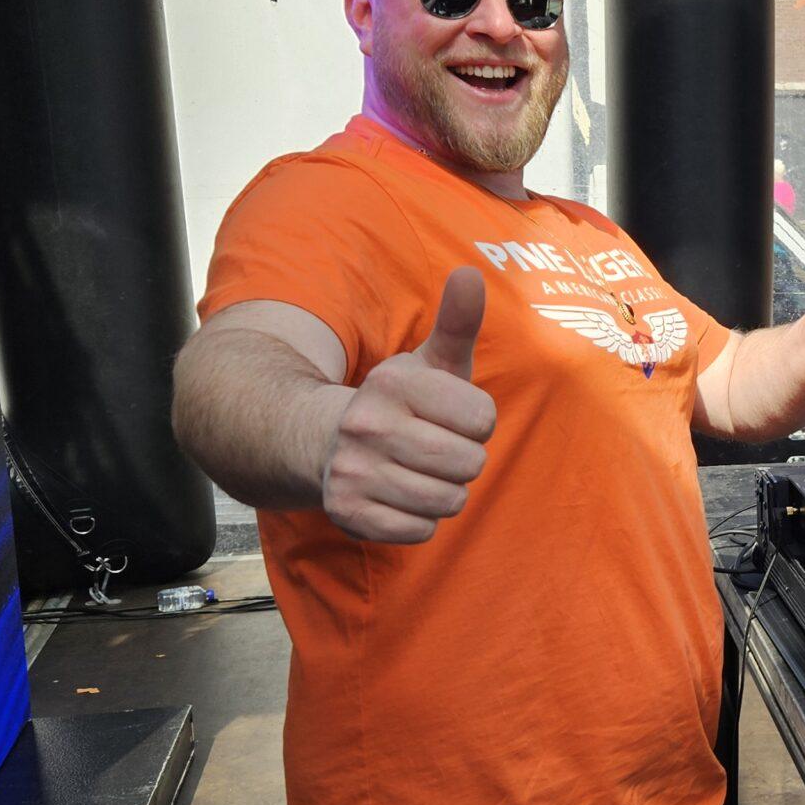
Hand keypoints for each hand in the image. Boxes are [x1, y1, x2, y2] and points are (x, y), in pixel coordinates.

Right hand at [320, 268, 497, 543]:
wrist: (321, 442)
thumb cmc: (400, 403)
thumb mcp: (429, 361)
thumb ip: (457, 322)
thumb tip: (472, 272)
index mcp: (393, 384)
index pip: (483, 419)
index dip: (477, 423)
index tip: (452, 417)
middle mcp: (367, 427)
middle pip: (470, 464)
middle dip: (464, 460)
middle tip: (435, 448)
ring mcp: (354, 473)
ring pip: (449, 502)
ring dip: (445, 492)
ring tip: (418, 471)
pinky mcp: (348, 514)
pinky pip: (422, 531)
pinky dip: (419, 520)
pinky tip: (399, 496)